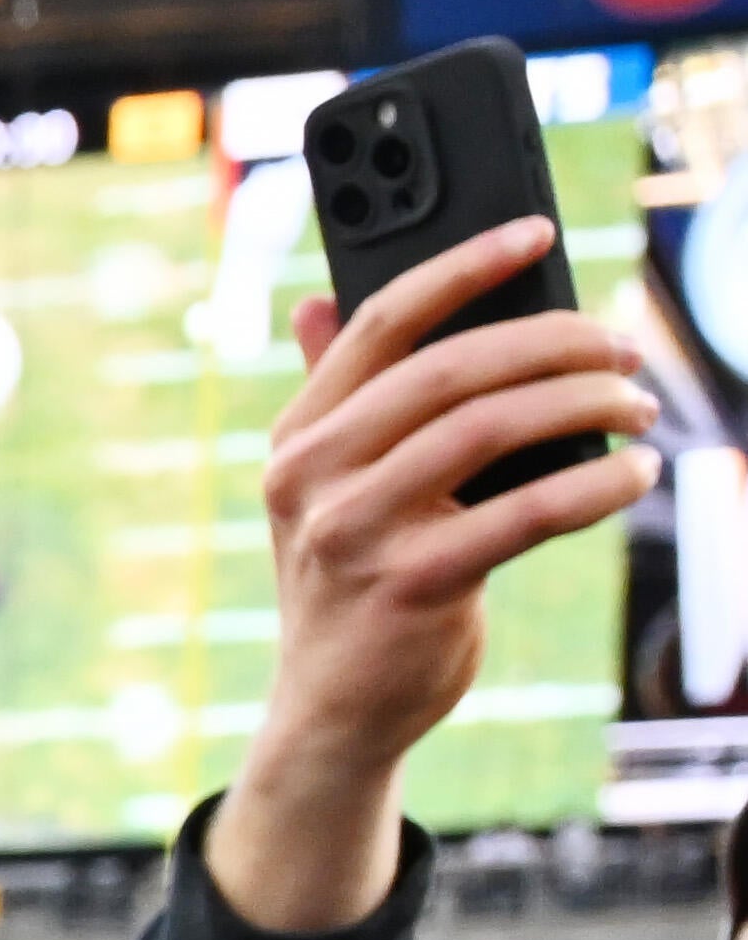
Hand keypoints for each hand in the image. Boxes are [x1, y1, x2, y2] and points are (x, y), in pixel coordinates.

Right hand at [218, 225, 657, 920]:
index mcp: (298, 438)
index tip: (539, 232)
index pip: (382, 322)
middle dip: (558, 343)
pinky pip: (525, 511)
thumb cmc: (352, 583)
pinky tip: (634, 475)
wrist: (334, 708)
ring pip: (493, 428)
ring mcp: (356, 533)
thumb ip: (333, 397)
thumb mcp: (329, 487)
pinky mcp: (411, 587)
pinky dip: (597, 485)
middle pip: (453, 369)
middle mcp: (313, 477)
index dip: (465, 266)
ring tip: (641, 404)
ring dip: (588, 404)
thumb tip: (314, 302)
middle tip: (625, 347)